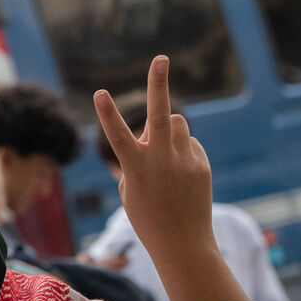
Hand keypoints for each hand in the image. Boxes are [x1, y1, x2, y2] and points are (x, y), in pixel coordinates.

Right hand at [94, 56, 247, 300]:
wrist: (181, 242)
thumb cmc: (146, 216)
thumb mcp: (132, 187)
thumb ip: (139, 155)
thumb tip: (155, 130)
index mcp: (136, 168)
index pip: (118, 136)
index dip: (107, 113)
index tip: (99, 92)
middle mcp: (161, 160)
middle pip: (161, 114)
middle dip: (159, 84)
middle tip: (161, 59)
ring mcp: (184, 160)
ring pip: (176, 123)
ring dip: (167, 128)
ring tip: (164, 153)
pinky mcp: (200, 163)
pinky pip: (188, 143)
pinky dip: (181, 151)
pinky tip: (179, 176)